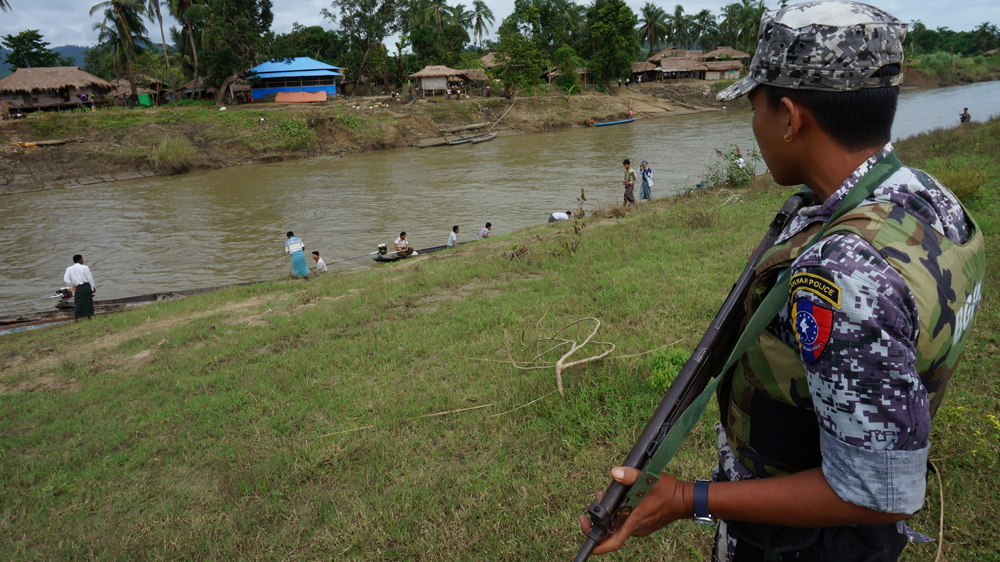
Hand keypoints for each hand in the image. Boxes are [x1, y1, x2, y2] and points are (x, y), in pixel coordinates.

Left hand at [578, 468, 693, 555]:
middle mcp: (635, 528)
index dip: (597, 544)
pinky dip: (619, 513)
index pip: (612, 542)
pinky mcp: (643, 524)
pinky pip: (626, 522)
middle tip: (598, 499)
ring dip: (609, 514)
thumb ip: (631, 476)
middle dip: (600, 518)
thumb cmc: (669, 491)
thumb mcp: (650, 479)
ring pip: (618, 526)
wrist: (685, 499)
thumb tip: (615, 473)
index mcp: (634, 521)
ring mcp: (639, 528)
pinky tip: (620, 499)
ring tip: (606, 495)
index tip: (587, 530)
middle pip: (611, 532)